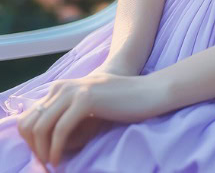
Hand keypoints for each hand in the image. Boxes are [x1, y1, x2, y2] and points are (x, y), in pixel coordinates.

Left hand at [16, 70, 156, 168]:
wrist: (148, 92)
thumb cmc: (121, 104)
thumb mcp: (89, 105)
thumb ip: (67, 114)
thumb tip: (46, 142)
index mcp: (61, 87)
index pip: (29, 117)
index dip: (30, 140)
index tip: (41, 157)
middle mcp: (62, 86)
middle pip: (30, 122)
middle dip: (33, 148)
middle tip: (45, 164)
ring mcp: (74, 90)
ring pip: (41, 127)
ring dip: (42, 151)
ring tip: (51, 164)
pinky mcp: (86, 99)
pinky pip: (60, 130)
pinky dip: (56, 149)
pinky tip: (60, 159)